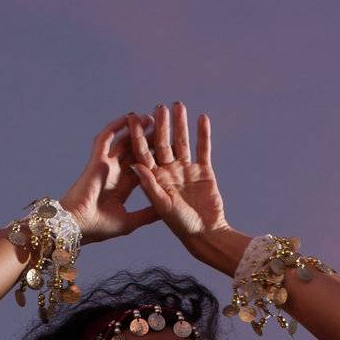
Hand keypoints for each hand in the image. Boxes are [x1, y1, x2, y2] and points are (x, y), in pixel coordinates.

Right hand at [59, 113, 162, 241]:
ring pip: (123, 142)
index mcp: (123, 187)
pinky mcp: (96, 160)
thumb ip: (148, 214)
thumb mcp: (130, 221)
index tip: (171, 148)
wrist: (77, 226)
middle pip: (135, 152)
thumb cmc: (99, 228)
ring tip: (150, 117)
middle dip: (148, 140)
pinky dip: (114, 127)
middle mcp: (115, 173)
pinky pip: (105, 138)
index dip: (156, 158)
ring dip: (135, 129)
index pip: (144, 167)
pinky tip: (127, 117)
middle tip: (163, 126)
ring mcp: (105, 165)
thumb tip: (167, 213)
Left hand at [128, 102, 229, 241]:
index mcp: (154, 179)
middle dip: (160, 125)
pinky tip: (202, 118)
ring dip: (180, 124)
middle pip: (162, 143)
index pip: (143, 152)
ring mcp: (186, 170)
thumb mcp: (162, 206)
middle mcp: (168, 172)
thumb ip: (150, 185)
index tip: (133, 118)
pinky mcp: (203, 171)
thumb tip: (135, 164)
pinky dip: (203, 134)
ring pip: (182, 142)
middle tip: (159, 106)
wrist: (206, 234)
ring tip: (179, 105)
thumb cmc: (181, 225)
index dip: (138, 135)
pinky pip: (202, 149)